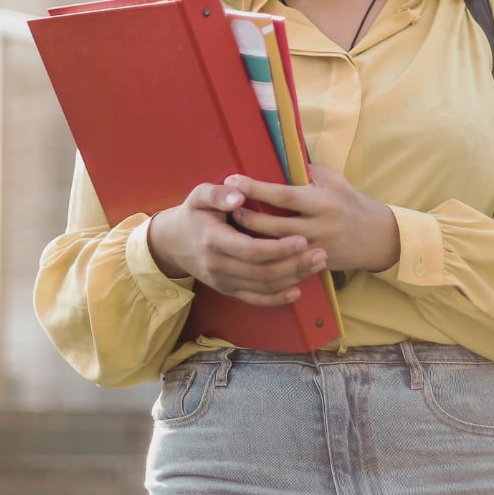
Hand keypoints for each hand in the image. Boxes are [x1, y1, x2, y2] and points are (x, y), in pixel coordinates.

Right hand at [146, 183, 327, 306]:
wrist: (173, 242)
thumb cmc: (193, 213)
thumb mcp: (199, 195)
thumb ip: (218, 194)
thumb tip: (239, 195)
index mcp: (213, 240)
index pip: (251, 250)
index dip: (278, 248)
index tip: (302, 239)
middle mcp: (218, 266)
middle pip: (262, 272)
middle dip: (294, 265)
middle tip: (320, 253)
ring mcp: (223, 282)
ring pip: (263, 287)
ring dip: (293, 278)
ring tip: (317, 264)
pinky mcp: (228, 290)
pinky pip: (255, 300)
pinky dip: (278, 298)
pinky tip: (297, 289)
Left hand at [227, 165, 400, 273]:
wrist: (378, 238)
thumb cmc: (352, 203)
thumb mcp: (334, 181)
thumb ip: (307, 172)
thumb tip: (279, 159)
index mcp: (323, 201)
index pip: (283, 195)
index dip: (256, 188)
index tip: (234, 180)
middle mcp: (320, 226)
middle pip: (275, 225)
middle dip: (247, 216)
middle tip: (226, 207)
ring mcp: (317, 248)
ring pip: (277, 247)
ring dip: (253, 237)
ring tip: (233, 226)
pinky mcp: (316, 264)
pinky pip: (287, 262)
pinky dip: (268, 255)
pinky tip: (251, 249)